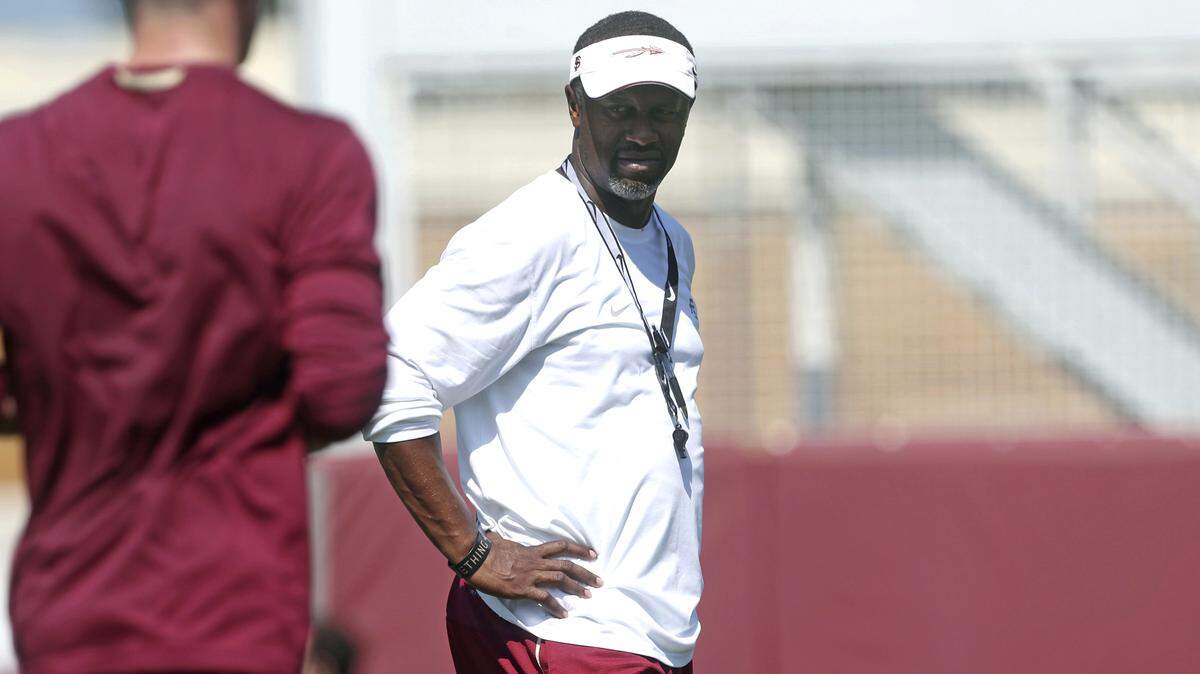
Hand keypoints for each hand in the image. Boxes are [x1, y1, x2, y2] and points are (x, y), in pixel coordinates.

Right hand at [467, 532, 602, 617]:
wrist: (476, 559)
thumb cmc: (485, 550)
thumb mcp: (498, 541)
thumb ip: (501, 540)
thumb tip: (492, 535)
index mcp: (532, 550)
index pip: (561, 546)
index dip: (578, 549)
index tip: (593, 554)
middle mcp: (536, 561)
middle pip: (566, 565)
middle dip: (585, 573)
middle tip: (599, 581)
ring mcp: (531, 575)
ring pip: (561, 579)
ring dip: (577, 588)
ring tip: (588, 595)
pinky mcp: (523, 589)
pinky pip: (544, 598)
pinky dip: (556, 607)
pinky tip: (563, 614)